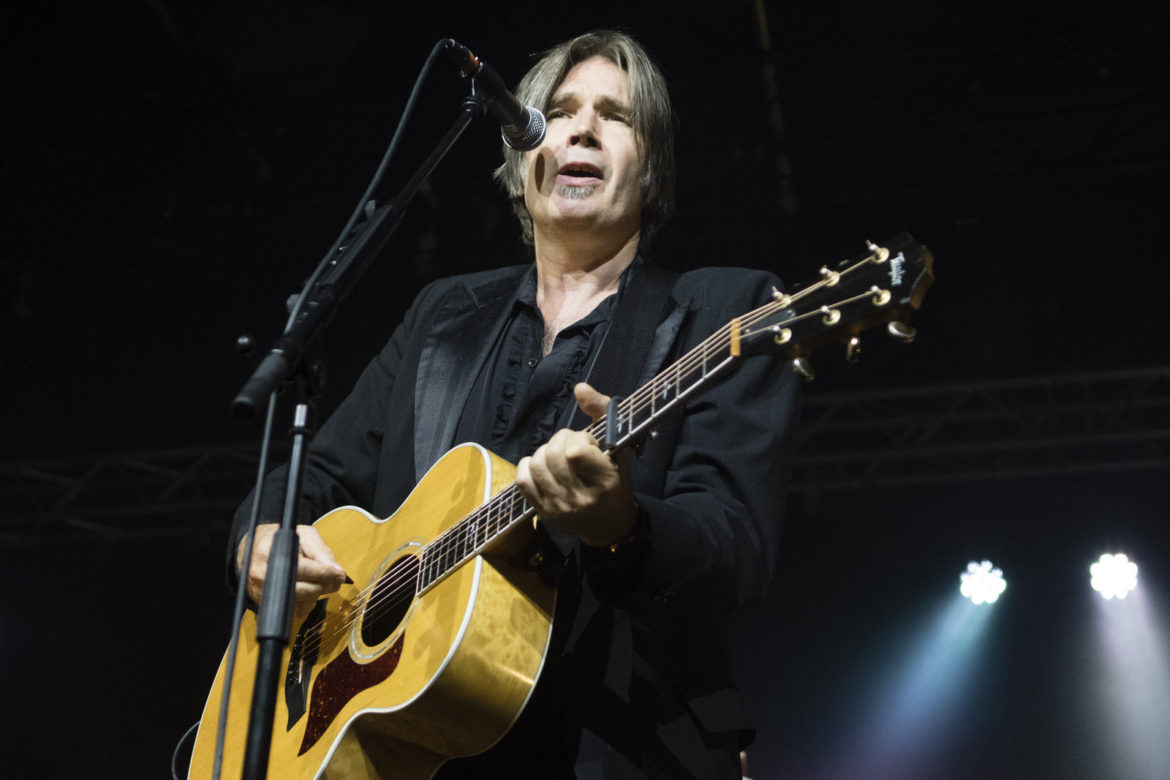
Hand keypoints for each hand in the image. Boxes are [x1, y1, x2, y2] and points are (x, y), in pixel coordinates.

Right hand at [237, 524, 346, 618]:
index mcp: (270, 552)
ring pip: (299, 603)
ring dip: (316, 594)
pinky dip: (306, 603)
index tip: (340, 575)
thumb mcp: (304, 535)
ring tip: (321, 583)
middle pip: (301, 590)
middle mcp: (261, 575)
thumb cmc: (282, 540)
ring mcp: (261, 592)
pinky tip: (307, 590)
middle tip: (337, 581)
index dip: (324, 573)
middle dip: (324, 586)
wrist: (255, 550)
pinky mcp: (265, 604)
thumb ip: (321, 551)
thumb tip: (336, 570)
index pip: (303, 569)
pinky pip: (294, 610)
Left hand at [515, 383, 636, 546]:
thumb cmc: (615, 482)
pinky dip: (529, 466)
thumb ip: (601, 412)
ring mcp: (559, 506)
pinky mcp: (543, 512)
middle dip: (560, 441)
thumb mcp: (618, 448)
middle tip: (572, 447)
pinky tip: (542, 466)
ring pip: (537, 464)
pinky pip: (522, 480)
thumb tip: (579, 387)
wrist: (609, 526)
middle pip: (553, 454)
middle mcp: (581, 497)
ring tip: (559, 458)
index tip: (588, 444)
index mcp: (605, 481)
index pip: (574, 451)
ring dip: (545, 453)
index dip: (577, 439)